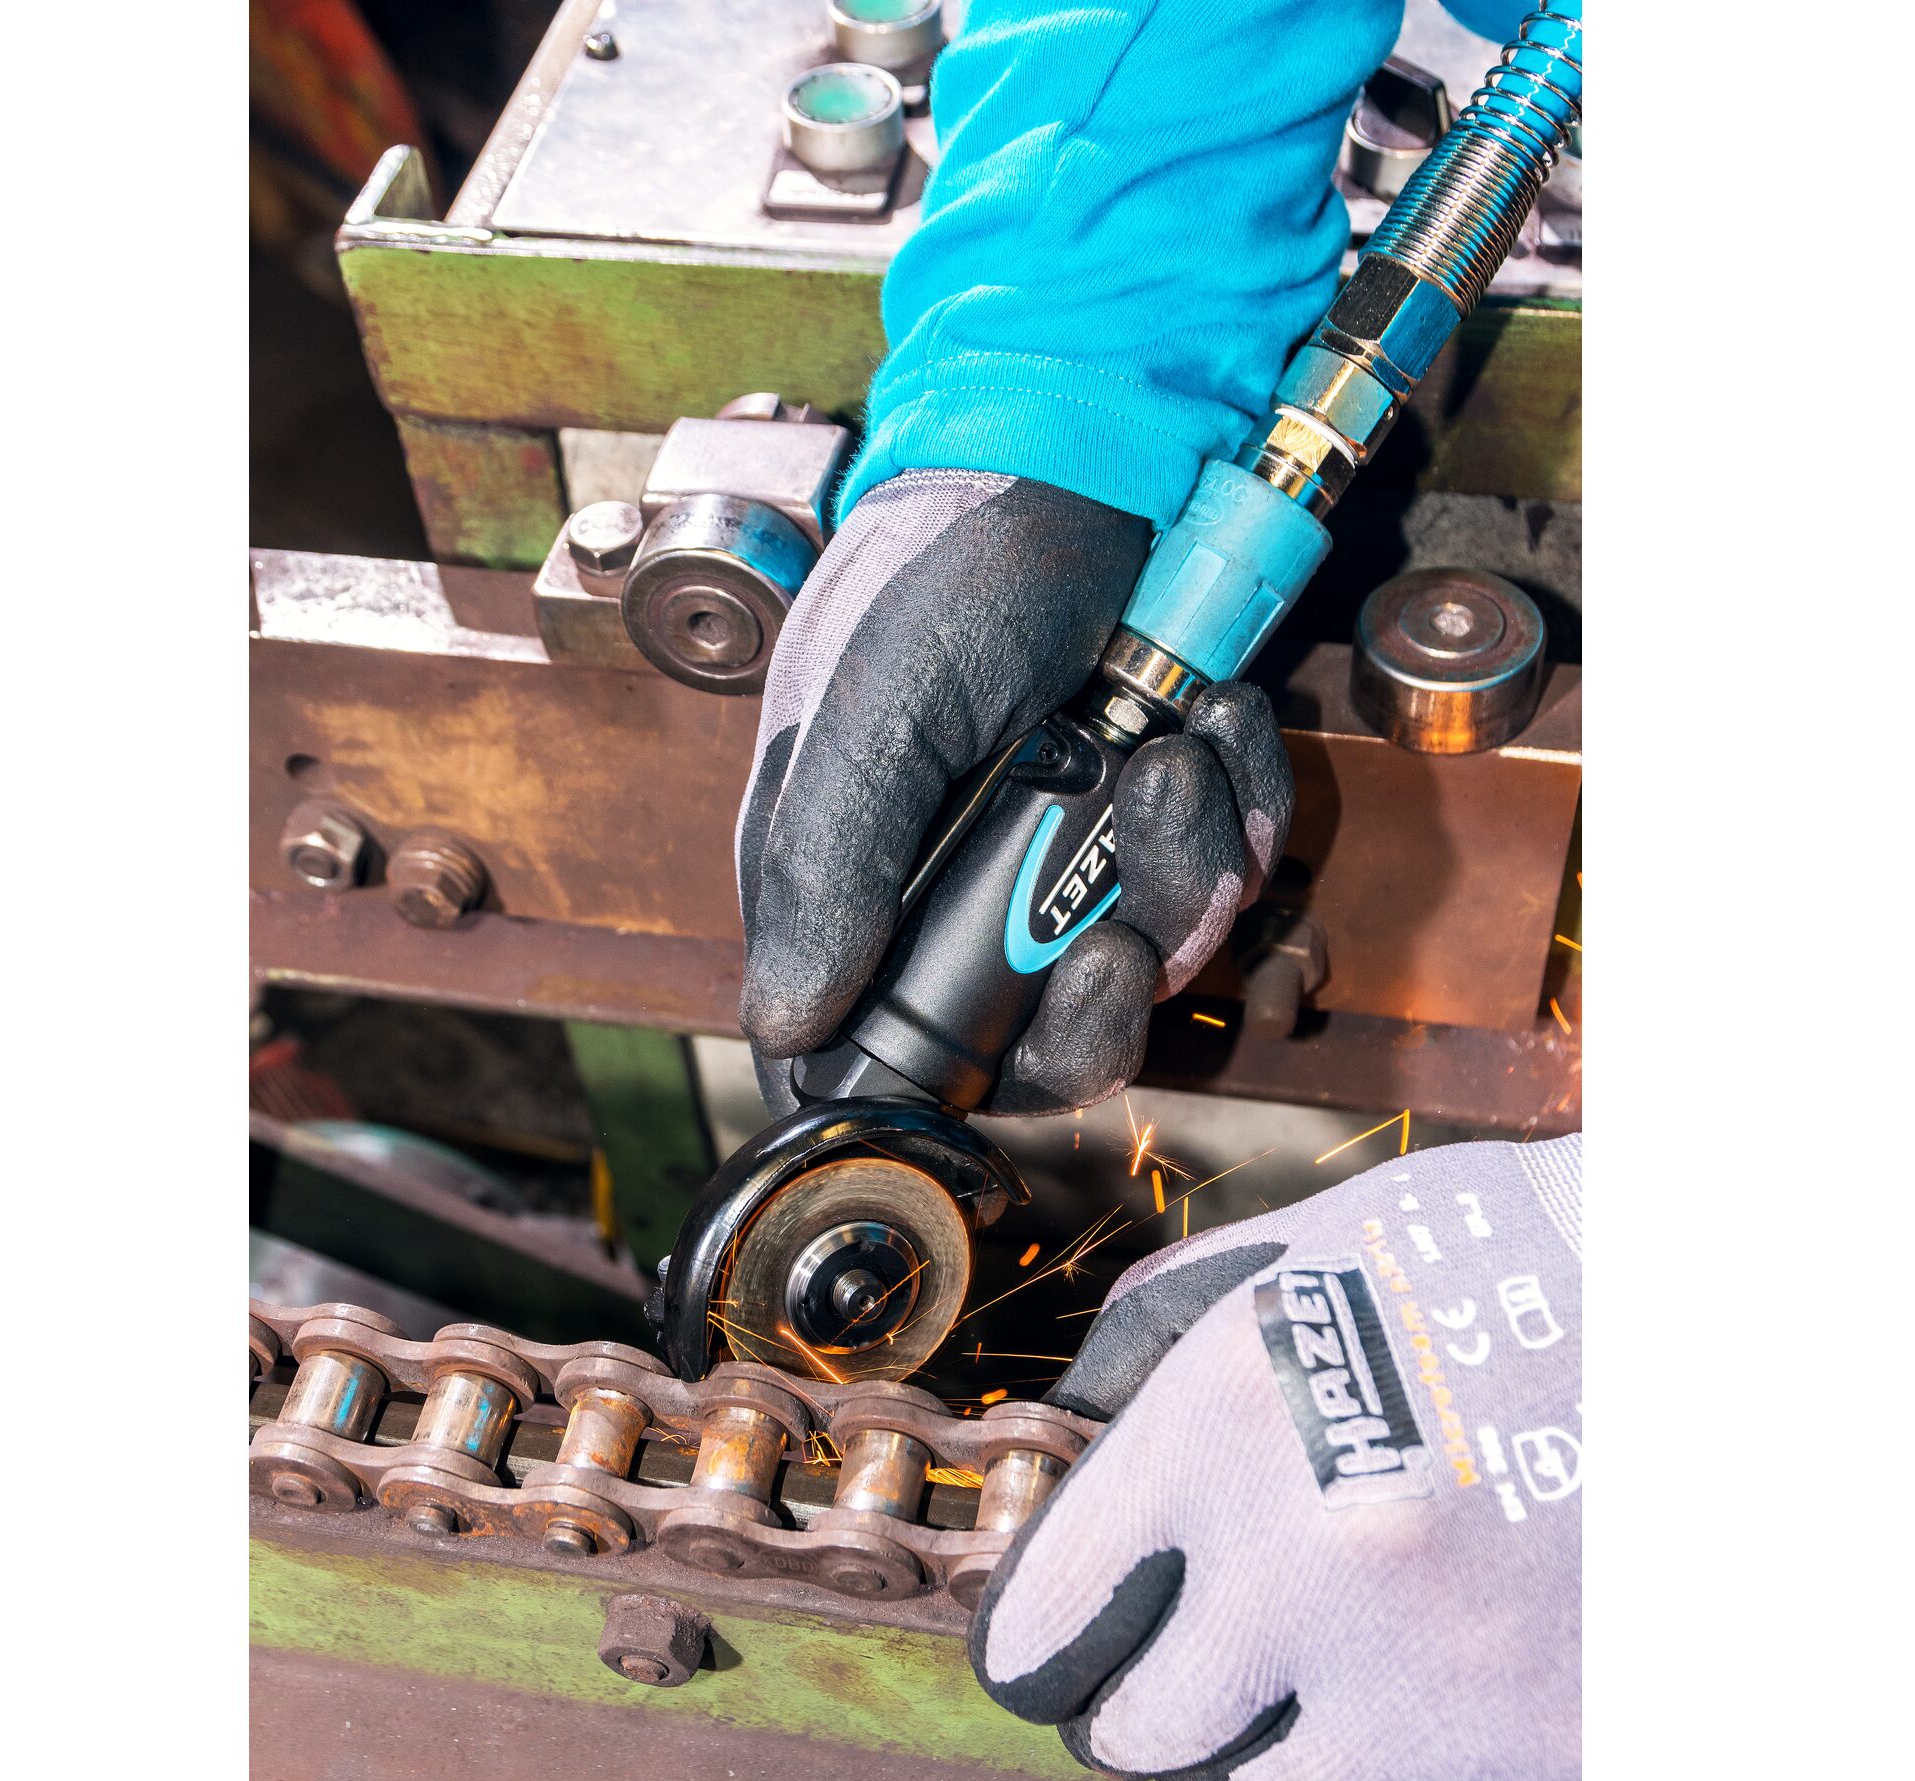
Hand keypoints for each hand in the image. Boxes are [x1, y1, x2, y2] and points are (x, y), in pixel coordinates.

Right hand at [735, 469, 1293, 1115]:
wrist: (1085, 458)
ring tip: (1171, 750)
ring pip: (1153, 961)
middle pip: (1046, 1044)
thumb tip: (785, 1023)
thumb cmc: (945, 572)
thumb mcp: (869, 713)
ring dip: (1186, 870)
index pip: (879, 1052)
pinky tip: (1209, 720)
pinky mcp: (1155, 820)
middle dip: (1109, 985)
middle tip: (1122, 920)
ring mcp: (1068, 862)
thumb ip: (825, 868)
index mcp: (856, 887)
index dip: (958, 1079)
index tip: (1032, 1023)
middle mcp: (961, 897)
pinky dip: (1239, 809)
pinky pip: (1226, 878)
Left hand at [969, 1134, 1582, 1780]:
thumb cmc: (1475, 1252)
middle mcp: (1310, 1571)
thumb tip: (1072, 1434)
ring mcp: (1431, 1670)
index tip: (1041, 1658)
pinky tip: (1399, 1694)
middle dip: (1136, 1710)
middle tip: (1150, 1692)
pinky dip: (1386, 1770)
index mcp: (1221, 1432)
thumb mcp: (1285, 1258)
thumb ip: (1152, 1343)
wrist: (1686, 1295)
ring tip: (1284, 1688)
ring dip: (1261, 1749)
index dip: (1033, 1643)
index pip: (1053, 1608)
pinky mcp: (1543, 1736)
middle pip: (1150, 1728)